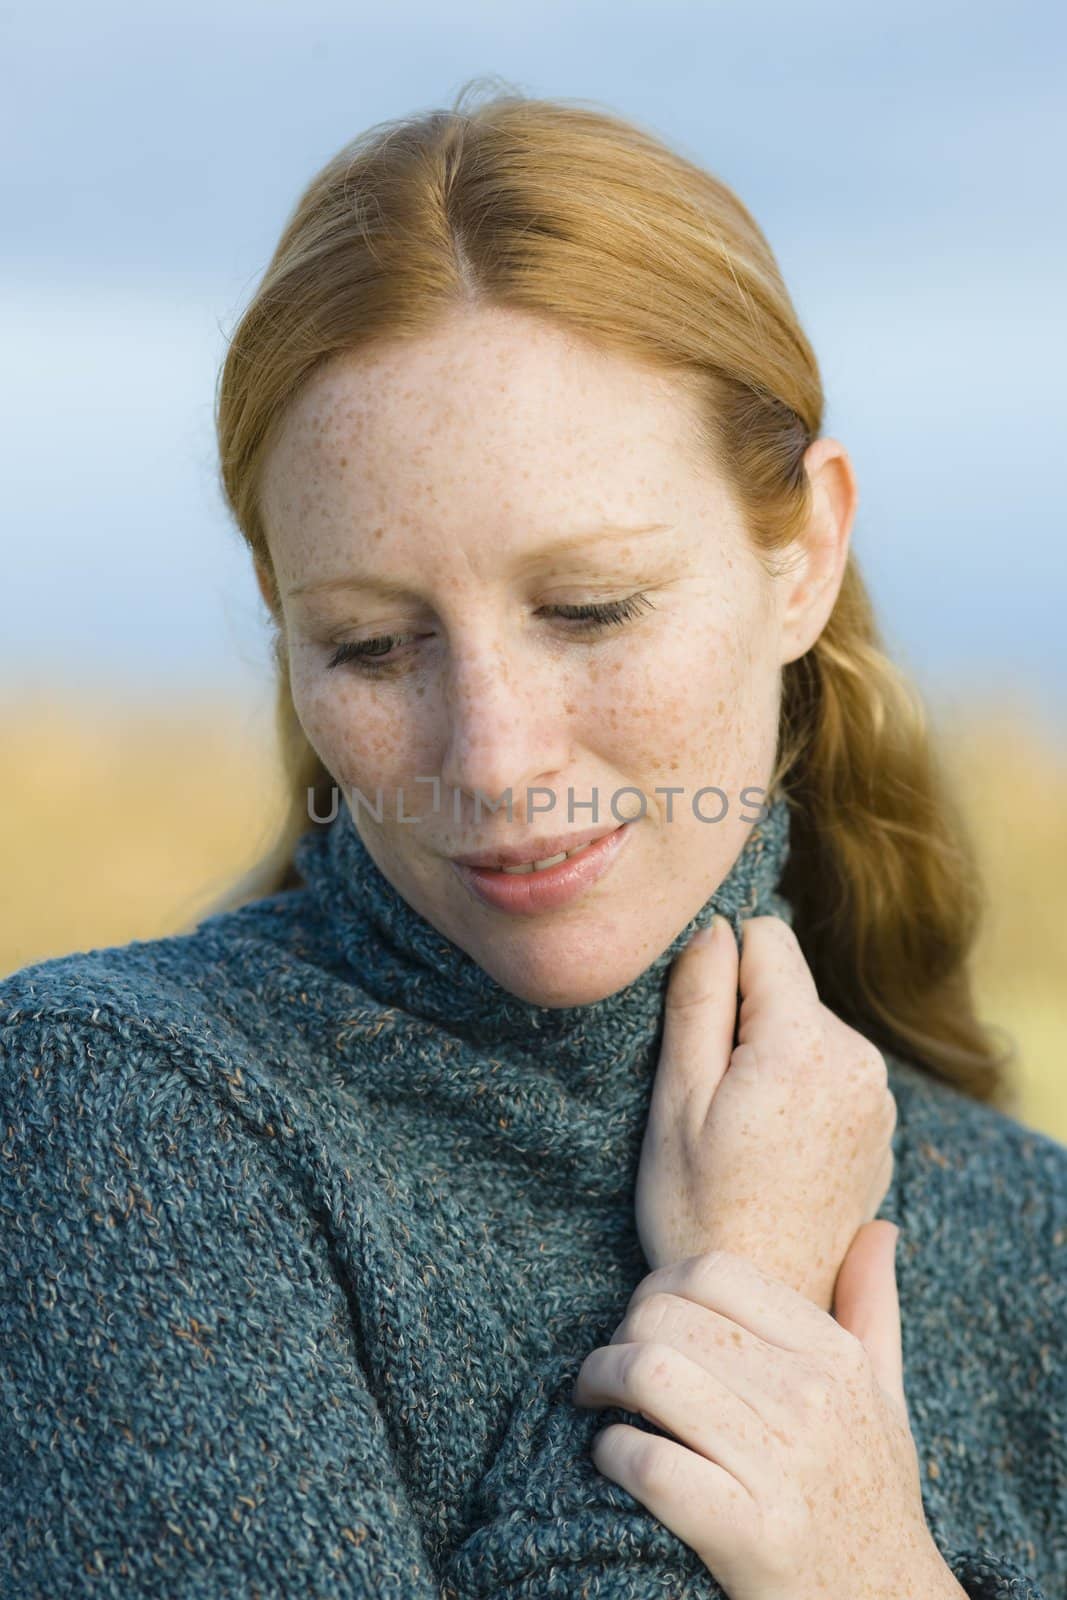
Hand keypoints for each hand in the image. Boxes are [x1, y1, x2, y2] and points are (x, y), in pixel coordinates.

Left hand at [572, 1225, 964, 1599]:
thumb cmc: (872, 1494)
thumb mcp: (887, 1398)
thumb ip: (873, 1307)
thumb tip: (878, 1228)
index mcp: (836, 1357)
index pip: (717, 1271)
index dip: (660, 1282)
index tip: (644, 1316)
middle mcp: (813, 1401)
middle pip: (668, 1316)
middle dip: (619, 1332)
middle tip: (608, 1363)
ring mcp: (782, 1468)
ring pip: (650, 1376)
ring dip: (599, 1380)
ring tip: (593, 1398)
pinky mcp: (748, 1534)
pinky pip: (649, 1463)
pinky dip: (610, 1451)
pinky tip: (610, 1455)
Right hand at [636, 915, 896, 1309]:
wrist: (763, 1300)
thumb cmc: (700, 1207)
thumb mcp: (676, 1099)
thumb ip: (697, 1000)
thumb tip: (714, 929)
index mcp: (803, 1043)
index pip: (766, 937)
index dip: (720, 969)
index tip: (699, 1034)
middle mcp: (858, 1060)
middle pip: (789, 986)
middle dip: (746, 1019)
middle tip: (712, 1100)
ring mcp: (878, 1098)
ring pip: (808, 1028)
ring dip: (772, 1056)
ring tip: (742, 1132)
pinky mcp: (880, 1129)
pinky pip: (831, 1072)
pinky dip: (800, 1091)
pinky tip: (773, 1152)